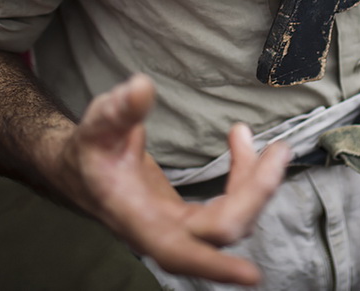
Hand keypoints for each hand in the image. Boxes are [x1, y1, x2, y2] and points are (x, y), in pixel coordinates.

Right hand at [58, 75, 289, 285]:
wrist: (81, 168)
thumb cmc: (90, 149)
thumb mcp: (99, 123)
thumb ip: (120, 109)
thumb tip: (141, 88)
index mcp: (136, 219)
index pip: (178, 251)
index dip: (214, 265)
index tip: (252, 274)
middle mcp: (162, 231)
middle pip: (222, 229)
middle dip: (257, 193)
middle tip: (278, 150)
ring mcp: (180, 227)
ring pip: (232, 219)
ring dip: (258, 185)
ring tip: (271, 147)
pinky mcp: (191, 218)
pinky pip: (229, 206)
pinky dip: (245, 179)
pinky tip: (242, 144)